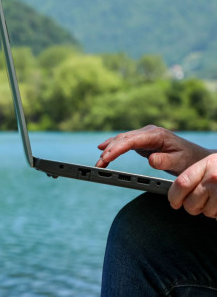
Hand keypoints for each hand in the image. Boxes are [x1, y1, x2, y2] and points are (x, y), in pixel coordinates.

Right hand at [96, 125, 211, 175]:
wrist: (197, 157)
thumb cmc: (190, 160)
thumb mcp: (180, 162)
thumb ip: (165, 161)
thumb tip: (151, 159)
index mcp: (156, 135)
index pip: (131, 141)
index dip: (117, 149)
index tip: (106, 157)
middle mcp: (148, 132)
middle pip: (123, 139)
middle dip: (109, 151)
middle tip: (99, 164)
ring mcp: (145, 135)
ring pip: (121, 140)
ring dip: (109, 149)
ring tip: (99, 161)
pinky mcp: (143, 141)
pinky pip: (125, 143)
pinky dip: (114, 147)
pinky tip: (103, 149)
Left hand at [169, 154, 216, 217]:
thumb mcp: (210, 163)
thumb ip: (194, 176)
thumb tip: (175, 195)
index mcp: (206, 165)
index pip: (182, 184)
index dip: (174, 196)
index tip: (173, 202)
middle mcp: (215, 178)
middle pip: (191, 203)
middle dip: (190, 207)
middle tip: (196, 203)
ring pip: (206, 212)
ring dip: (207, 210)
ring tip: (215, 200)